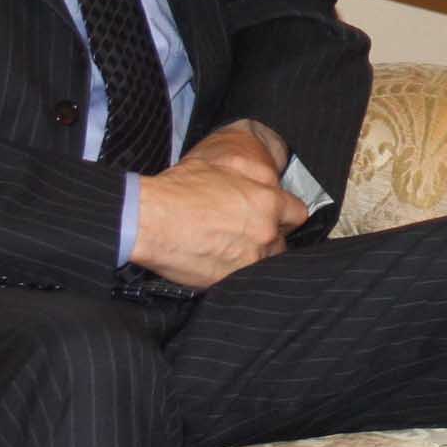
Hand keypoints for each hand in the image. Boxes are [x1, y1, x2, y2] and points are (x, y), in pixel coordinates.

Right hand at [131, 122, 305, 289]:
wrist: (149, 220)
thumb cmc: (180, 189)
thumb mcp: (223, 166)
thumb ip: (254, 176)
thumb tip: (270, 179)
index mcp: (268, 202)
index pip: (297, 214)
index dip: (284, 215)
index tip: (273, 217)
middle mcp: (265, 233)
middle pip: (281, 242)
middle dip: (267, 238)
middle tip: (243, 234)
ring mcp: (249, 259)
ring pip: (263, 262)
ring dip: (251, 257)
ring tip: (226, 249)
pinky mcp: (230, 279)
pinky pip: (241, 278)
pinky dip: (232, 272)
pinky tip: (214, 261)